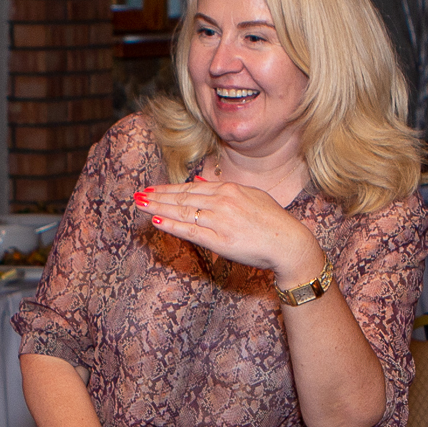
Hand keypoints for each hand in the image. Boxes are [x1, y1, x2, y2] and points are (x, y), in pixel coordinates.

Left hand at [134, 173, 325, 283]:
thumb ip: (225, 190)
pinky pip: (191, 231)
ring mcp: (220, 220)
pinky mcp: (221, 240)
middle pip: (183, 198)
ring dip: (159, 208)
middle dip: (158, 196)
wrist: (289, 243)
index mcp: (230, 190)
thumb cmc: (272, 222)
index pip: (191, 188)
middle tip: (138, 195)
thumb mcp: (250, 196)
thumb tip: (200, 183)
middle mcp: (223, 201)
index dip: (169, 189)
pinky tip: (157, 221)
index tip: (153, 190)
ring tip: (141, 205)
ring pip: (183, 212)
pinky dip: (173, 225)